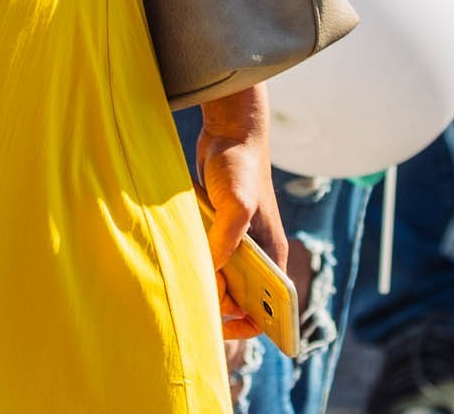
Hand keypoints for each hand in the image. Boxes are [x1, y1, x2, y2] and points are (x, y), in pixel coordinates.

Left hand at [195, 92, 286, 341]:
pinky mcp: (219, 230)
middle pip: (239, 298)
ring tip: (186, 271)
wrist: (230, 131)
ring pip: (221, 280)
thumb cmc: (240, 166)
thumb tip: (210, 272)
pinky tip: (181, 255)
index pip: (268, 307)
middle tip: (196, 288)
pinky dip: (196, 263)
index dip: (246, 321)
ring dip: (204, 283)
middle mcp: (258, 254)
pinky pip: (208, 258)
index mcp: (273, 255)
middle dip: (217, 302)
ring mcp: (238, 242)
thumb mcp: (237, 204)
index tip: (220, 317)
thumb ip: (226, 240)